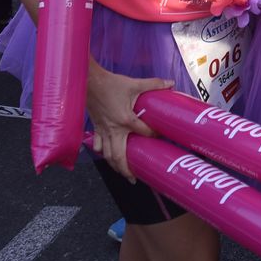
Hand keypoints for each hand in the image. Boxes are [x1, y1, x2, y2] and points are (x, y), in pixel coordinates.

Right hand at [86, 65, 172, 181]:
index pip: (144, 132)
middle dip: (125, 170)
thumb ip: (154, 84)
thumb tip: (170, 83)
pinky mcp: (96, 127)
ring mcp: (103, 130)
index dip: (154, 135)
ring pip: (106, 154)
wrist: (89, 82)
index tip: (160, 137)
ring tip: (121, 173)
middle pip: (118, 156)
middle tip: (133, 179)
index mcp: (126, 120)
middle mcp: (114, 129)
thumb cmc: (111, 83)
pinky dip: (101, 152)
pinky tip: (105, 155)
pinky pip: (97, 145)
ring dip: (114, 165)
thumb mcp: (134, 83)